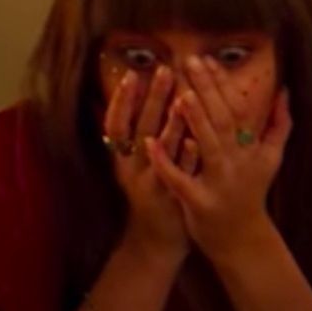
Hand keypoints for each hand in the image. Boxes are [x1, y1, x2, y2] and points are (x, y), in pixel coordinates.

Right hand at [103, 65, 198, 261]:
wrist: (156, 239)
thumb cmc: (147, 191)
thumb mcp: (132, 164)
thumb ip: (131, 134)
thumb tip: (121, 96)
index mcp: (121, 158)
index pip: (115, 124)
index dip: (121, 100)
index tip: (133, 74)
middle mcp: (132, 170)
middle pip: (140, 130)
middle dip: (152, 100)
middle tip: (165, 71)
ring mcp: (151, 184)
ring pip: (160, 152)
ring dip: (171, 125)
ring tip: (183, 99)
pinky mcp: (170, 197)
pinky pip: (179, 175)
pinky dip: (186, 157)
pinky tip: (195, 140)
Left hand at [144, 55, 292, 260]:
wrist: (242, 239)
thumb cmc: (251, 192)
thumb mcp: (270, 158)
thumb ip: (279, 124)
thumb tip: (284, 92)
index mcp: (250, 148)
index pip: (238, 109)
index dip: (224, 84)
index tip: (209, 59)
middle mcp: (237, 161)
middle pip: (223, 121)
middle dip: (206, 90)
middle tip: (189, 62)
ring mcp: (219, 182)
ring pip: (208, 146)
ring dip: (194, 120)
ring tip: (181, 94)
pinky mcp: (199, 203)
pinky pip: (181, 180)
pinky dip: (166, 162)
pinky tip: (149, 143)